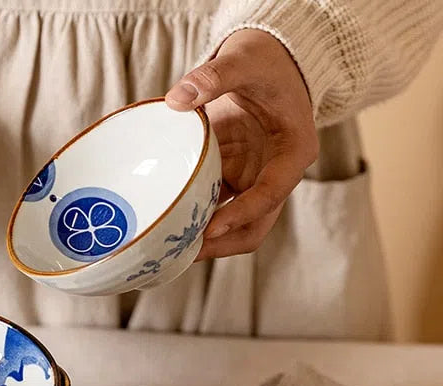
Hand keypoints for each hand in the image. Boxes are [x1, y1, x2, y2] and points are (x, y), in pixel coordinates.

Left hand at [166, 29, 318, 260]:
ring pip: (233, 224)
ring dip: (205, 239)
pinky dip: (193, 218)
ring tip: (170, 248)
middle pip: (255, 225)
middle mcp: (276, 174)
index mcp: (293, 152)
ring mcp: (252, 180)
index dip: (241, 214)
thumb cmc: (265, 60)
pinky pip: (213, 207)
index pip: (271, 194)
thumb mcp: (245, 59)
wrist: (267, 61)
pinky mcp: (231, 178)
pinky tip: (166, 225)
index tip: (210, 230)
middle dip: (223, 243)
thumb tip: (177, 99)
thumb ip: (215, 75)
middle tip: (185, 253)